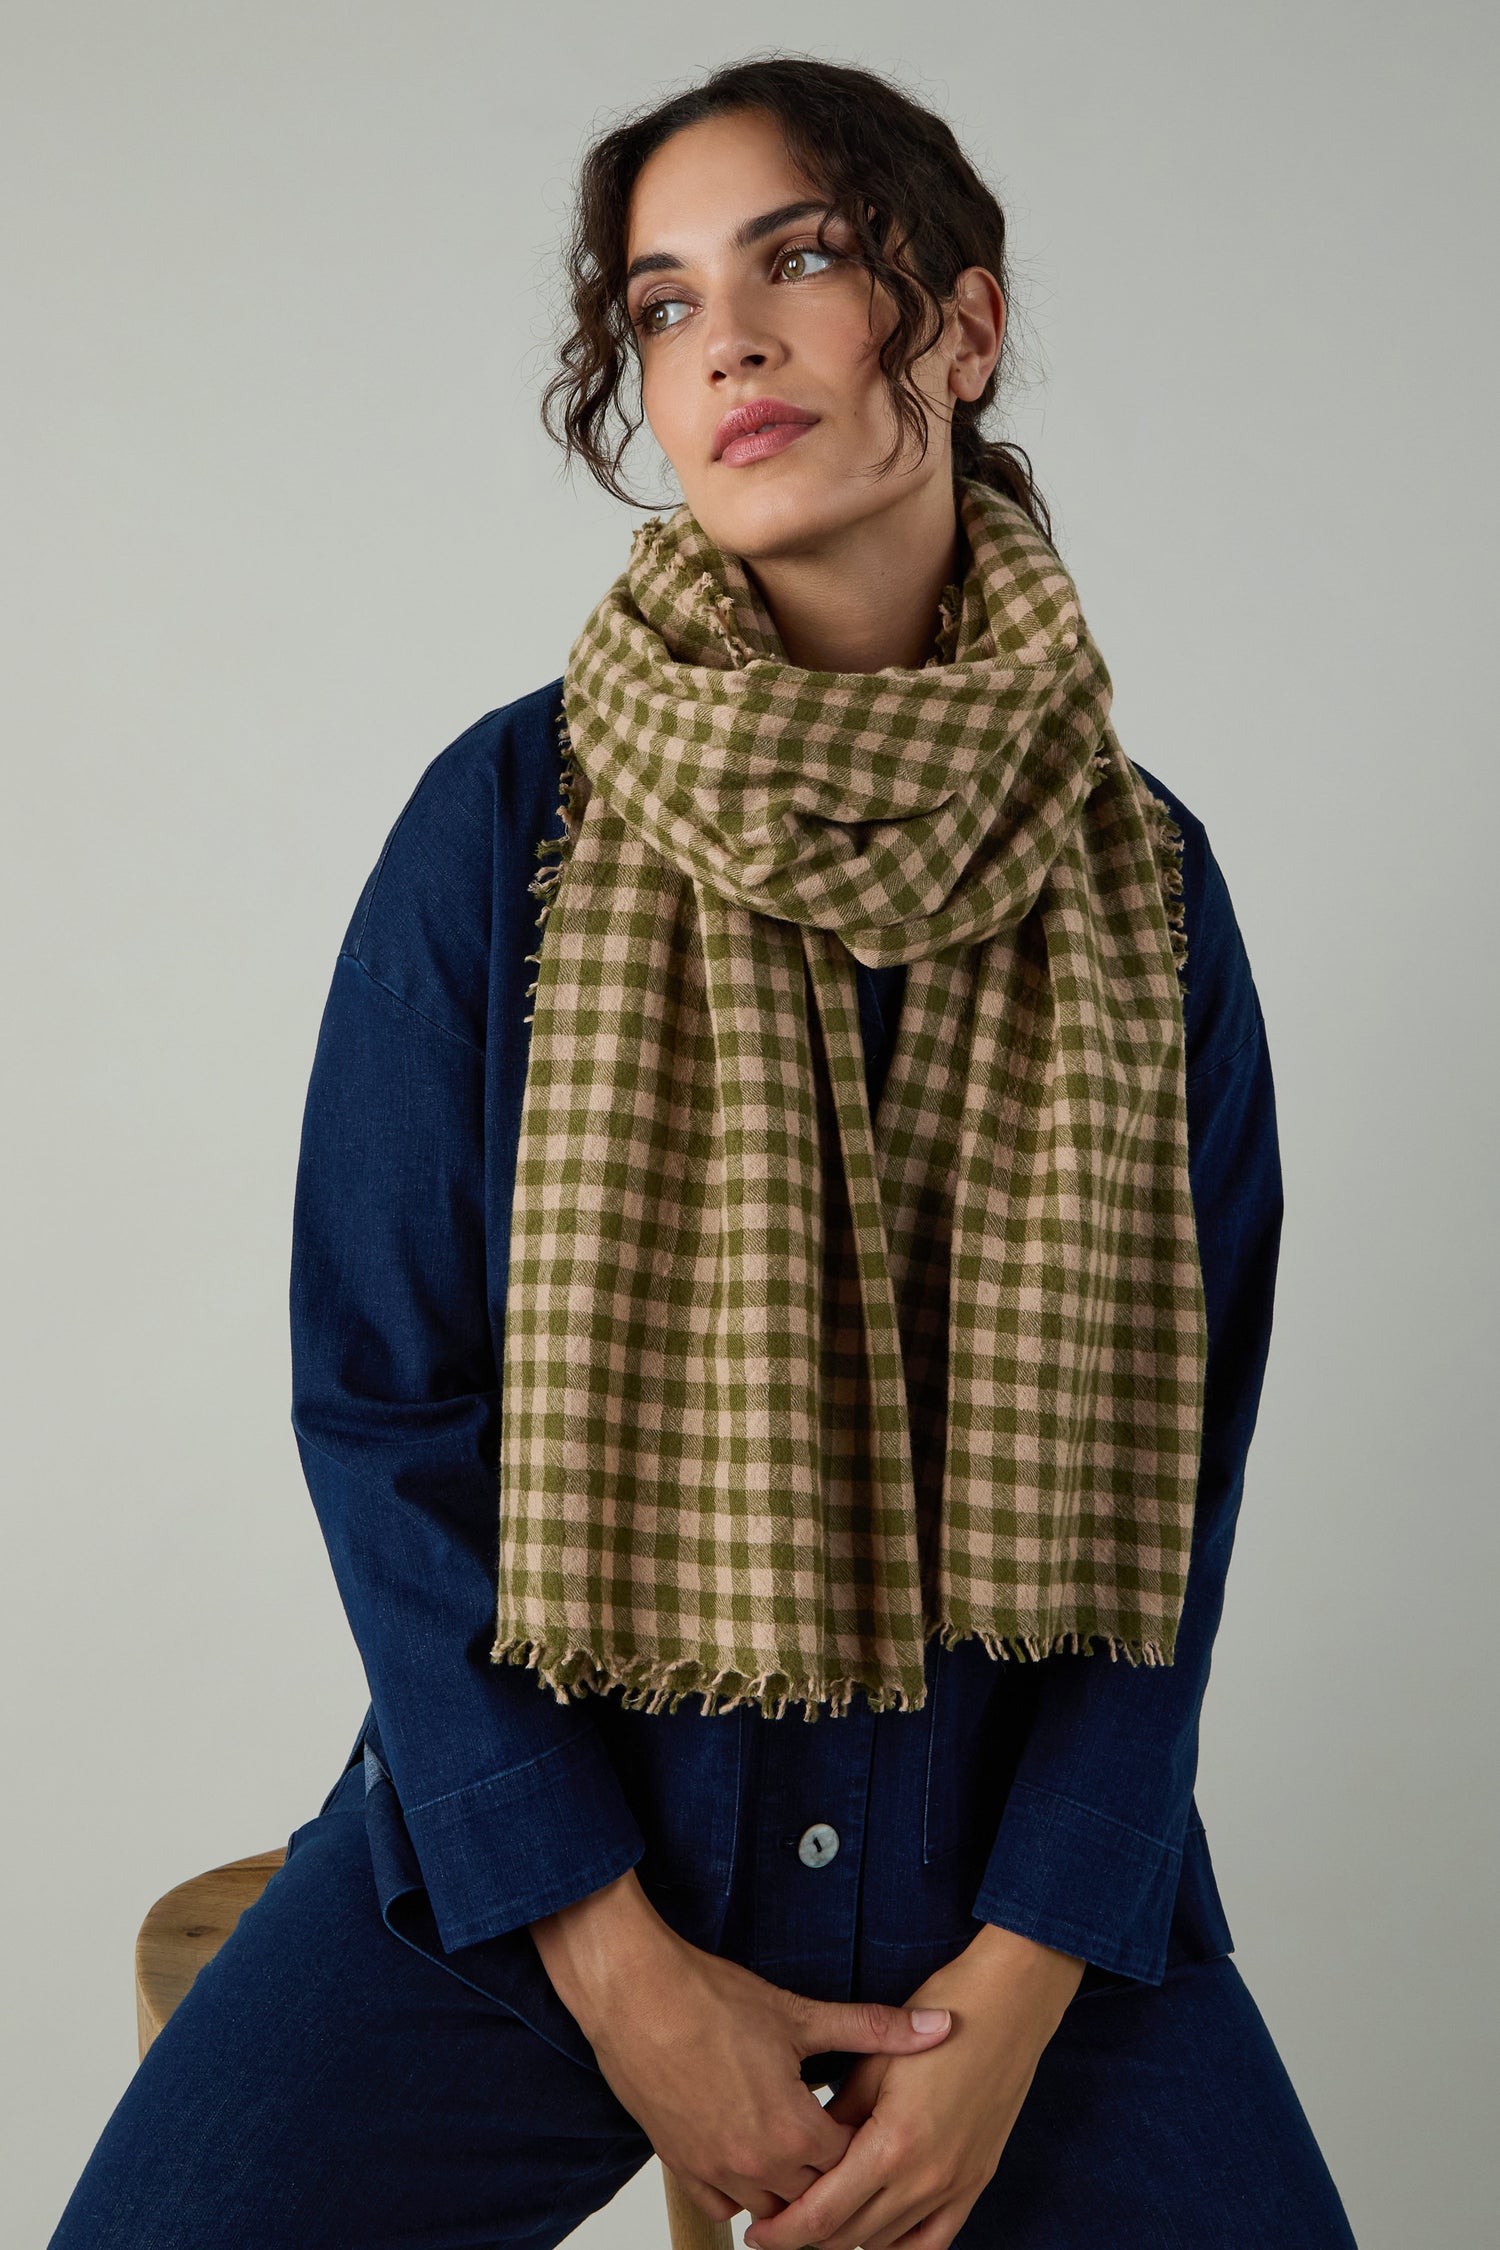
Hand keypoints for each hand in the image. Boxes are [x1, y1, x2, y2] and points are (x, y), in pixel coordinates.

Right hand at [530, 1869, 954, 2225]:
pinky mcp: (680, 2164)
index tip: (867, 2123)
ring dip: (787, 2191)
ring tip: (799, 2155)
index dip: (862, 2145)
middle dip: (830, 2175)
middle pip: (814, 2199)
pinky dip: (741, 2193)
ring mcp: (714, 2170)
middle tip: (838, 2142)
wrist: (635, 1995)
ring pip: (768, 2212)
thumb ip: (874, 2028)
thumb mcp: (799, 2013)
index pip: (850, 2166)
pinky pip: (721, 2207)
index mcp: (793, 2130)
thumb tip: (939, 2028)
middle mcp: (755, 2164)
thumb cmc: (713, 2000)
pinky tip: (752, 2160)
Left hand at [743, 1922, 1084, 2249]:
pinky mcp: (975, 2182)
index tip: (757, 2233)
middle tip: (779, 2226)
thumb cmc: (940, 2015)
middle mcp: (925, 2177)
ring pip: (885, 2242)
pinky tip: (875, 2235)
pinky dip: (898, 2245)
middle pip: (850, 2236)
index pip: (824, 2213)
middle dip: (807, 2236)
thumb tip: (805, 2153)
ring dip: (848, 2238)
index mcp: (893, 2145)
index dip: (785, 2230)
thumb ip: (837, 2118)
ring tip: (819, 2221)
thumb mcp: (873, 2061)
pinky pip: (932, 2241)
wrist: (1009, 2003)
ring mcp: (955, 2185)